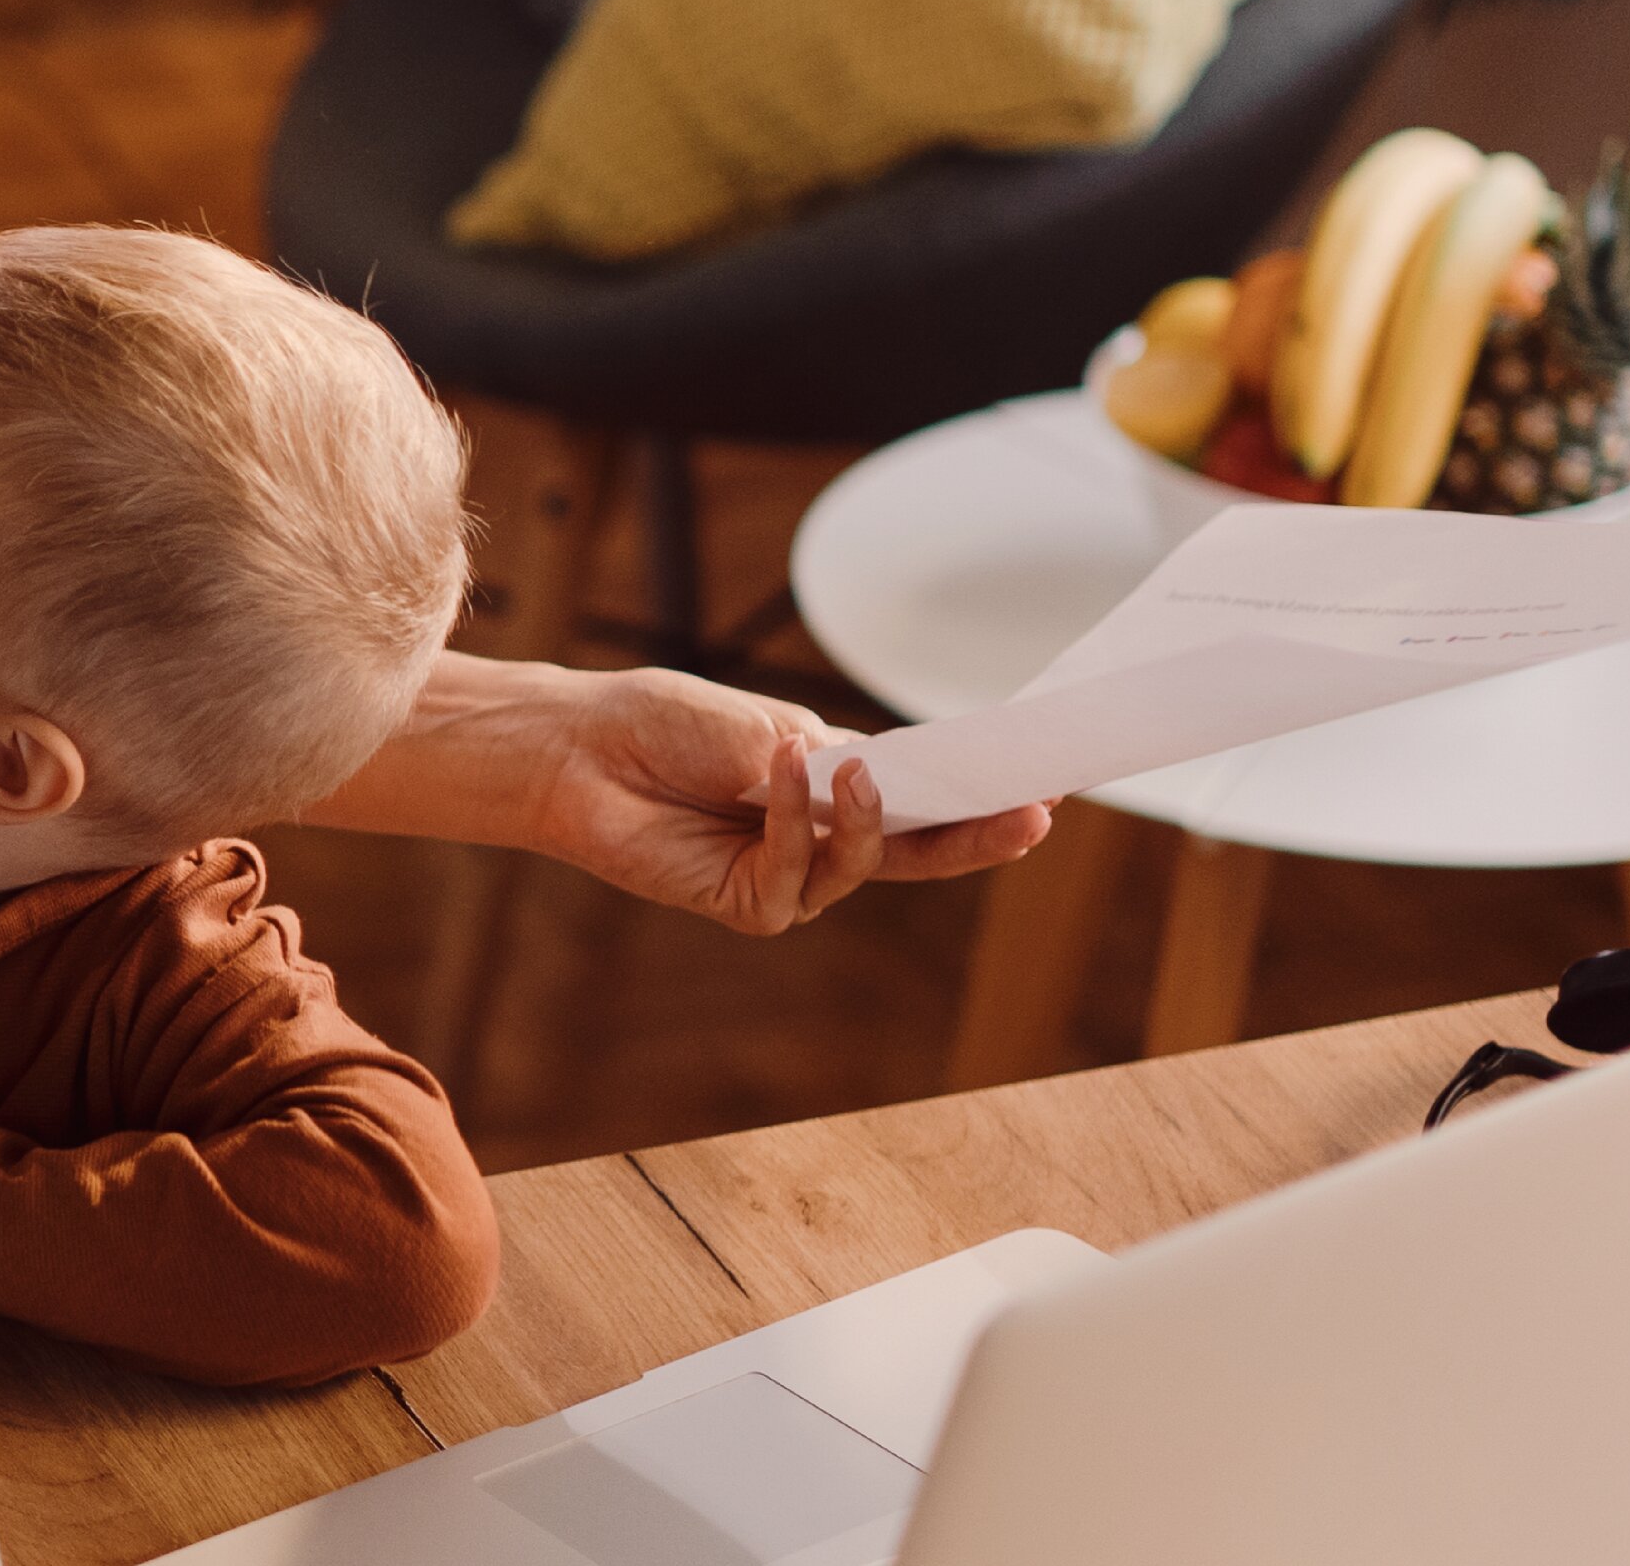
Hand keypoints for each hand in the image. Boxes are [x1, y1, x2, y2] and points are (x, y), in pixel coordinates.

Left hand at [513, 664, 1049, 933]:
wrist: (581, 747)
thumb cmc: (667, 726)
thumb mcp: (765, 727)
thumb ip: (824, 765)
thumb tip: (874, 786)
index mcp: (842, 789)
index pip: (931, 802)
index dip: (986, 797)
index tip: (1048, 782)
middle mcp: (825, 840)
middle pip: (922, 852)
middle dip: (979, 836)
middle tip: (1033, 813)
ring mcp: (790, 878)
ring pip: (862, 866)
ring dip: (861, 817)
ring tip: (851, 769)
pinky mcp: (747, 904)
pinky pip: (793, 873)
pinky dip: (790, 819)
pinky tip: (778, 771)